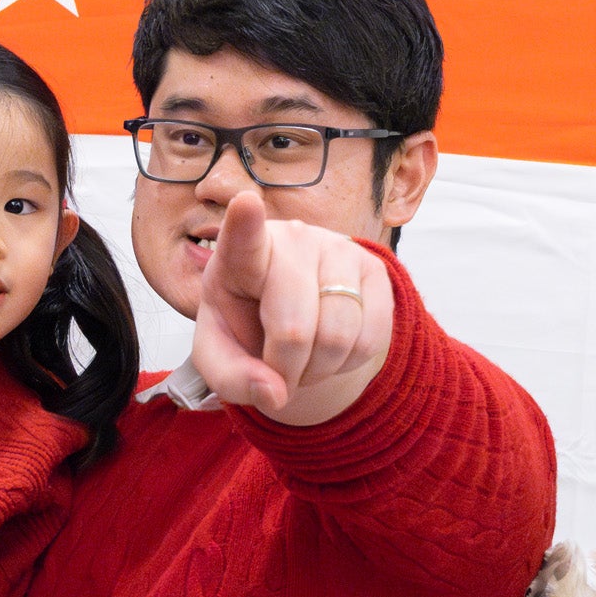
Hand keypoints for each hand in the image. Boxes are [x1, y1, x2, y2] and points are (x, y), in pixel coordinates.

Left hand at [190, 191, 393, 423]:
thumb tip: (275, 392)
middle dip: (286, 370)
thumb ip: (232, 379)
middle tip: (279, 372)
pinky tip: (333, 348)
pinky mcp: (375, 268)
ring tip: (305, 359)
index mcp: (239, 255)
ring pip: (337, 337)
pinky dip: (349, 362)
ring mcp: (338, 248)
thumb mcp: (220, 359)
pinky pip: (371, 337)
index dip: (245, 223)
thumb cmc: (246, 331)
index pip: (242, 238)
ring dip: (319, 370)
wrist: (294, 323)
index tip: (245, 204)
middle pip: (293, 329)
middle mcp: (291, 239)